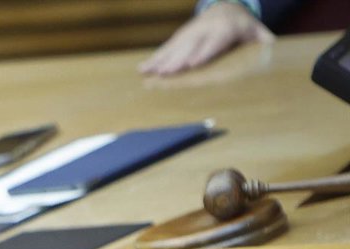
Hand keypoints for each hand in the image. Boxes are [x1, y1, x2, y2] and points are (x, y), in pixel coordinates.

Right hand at [139, 3, 272, 76]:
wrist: (227, 6)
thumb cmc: (243, 25)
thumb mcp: (256, 30)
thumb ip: (264, 40)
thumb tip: (274, 47)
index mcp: (225, 28)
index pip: (213, 41)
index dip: (203, 51)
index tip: (192, 63)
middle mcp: (205, 29)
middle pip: (189, 45)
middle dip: (176, 58)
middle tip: (165, 72)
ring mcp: (191, 31)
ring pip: (174, 46)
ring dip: (160, 59)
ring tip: (148, 72)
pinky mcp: (181, 35)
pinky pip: (166, 47)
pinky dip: (154, 57)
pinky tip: (143, 68)